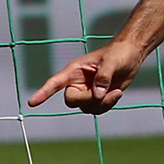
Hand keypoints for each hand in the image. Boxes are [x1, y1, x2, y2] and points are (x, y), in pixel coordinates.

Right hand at [27, 43, 142, 112]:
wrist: (131, 55)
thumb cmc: (119, 53)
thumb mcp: (112, 62)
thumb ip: (103, 76)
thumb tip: (96, 95)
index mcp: (74, 70)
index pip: (55, 83)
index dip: (43, 93)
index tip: (32, 103)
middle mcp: (77, 82)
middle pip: (71, 100)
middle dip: (88, 99)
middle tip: (105, 91)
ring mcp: (86, 91)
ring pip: (86, 108)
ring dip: (102, 103)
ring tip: (116, 91)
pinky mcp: (96, 98)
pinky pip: (97, 110)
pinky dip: (107, 105)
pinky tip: (117, 93)